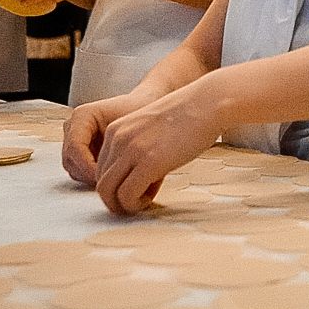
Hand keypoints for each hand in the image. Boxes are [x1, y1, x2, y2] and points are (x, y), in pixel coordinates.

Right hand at [61, 92, 151, 184]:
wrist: (140, 107)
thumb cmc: (136, 112)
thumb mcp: (128, 126)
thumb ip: (116, 146)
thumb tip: (110, 170)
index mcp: (82, 116)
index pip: (75, 147)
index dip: (88, 166)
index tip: (105, 176)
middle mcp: (73, 127)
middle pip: (70, 159)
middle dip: (89, 173)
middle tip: (111, 180)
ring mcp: (74, 140)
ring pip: (73, 168)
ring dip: (90, 177)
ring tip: (113, 177)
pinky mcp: (79, 152)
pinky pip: (80, 170)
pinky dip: (93, 176)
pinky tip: (110, 175)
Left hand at [92, 87, 224, 214]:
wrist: (207, 103)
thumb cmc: (188, 116)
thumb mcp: (152, 129)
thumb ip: (140, 148)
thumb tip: (142, 176)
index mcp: (116, 130)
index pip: (102, 168)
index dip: (118, 183)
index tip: (138, 185)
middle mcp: (118, 139)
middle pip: (101, 182)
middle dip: (115, 199)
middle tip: (135, 203)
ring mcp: (132, 151)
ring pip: (108, 191)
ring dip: (124, 204)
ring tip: (144, 202)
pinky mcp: (149, 162)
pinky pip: (128, 195)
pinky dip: (136, 204)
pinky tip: (151, 198)